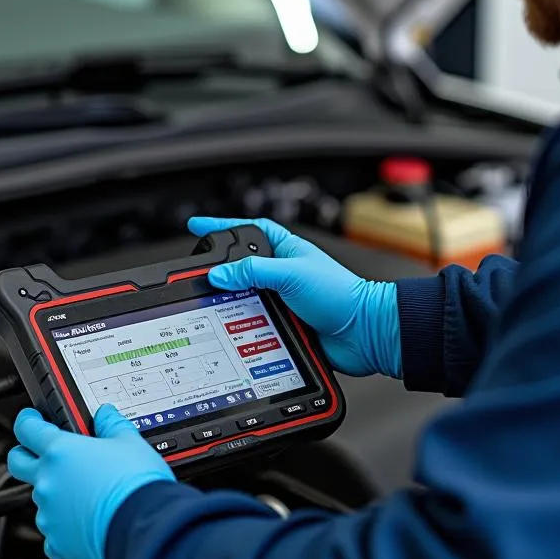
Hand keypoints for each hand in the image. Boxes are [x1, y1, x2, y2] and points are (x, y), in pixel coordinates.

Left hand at [6, 404, 175, 558]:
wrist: (144, 528)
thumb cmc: (137, 485)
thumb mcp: (130, 442)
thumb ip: (111, 424)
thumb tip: (105, 414)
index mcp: (60, 451)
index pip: (27, 429)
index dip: (27, 420)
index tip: (31, 418)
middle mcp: (47, 482)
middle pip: (17, 463)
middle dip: (25, 454)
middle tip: (43, 452)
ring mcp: (49, 514)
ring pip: (40, 498)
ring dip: (55, 492)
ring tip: (85, 493)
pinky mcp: (57, 543)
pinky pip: (53, 530)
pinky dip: (65, 525)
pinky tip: (87, 520)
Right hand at [188, 217, 400, 377]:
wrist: (363, 333)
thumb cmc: (340, 294)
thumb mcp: (291, 274)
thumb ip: (253, 272)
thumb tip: (221, 273)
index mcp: (286, 250)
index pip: (247, 231)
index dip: (222, 226)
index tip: (196, 225)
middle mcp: (282, 273)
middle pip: (240, 267)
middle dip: (220, 270)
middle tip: (196, 272)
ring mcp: (282, 300)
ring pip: (244, 298)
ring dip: (230, 302)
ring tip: (210, 303)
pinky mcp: (283, 325)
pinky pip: (254, 324)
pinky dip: (242, 327)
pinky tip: (232, 331)